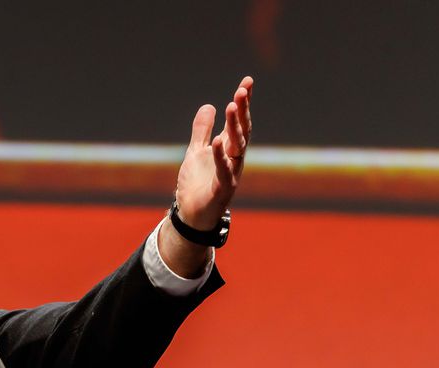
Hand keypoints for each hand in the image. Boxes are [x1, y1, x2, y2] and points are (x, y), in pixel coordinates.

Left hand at [174, 76, 253, 228]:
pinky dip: (220, 156)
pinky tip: (217, 141)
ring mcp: (230, 173)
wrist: (191, 214)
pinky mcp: (222, 188)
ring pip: (237, 147)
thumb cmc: (197, 184)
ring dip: (234, 127)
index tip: (247, 82)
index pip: (239, 121)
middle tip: (241, 90)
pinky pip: (224, 170)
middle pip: (242, 130)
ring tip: (231, 106)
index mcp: (229, 148)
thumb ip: (202, 130)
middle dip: (242, 110)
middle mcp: (234, 158)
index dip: (244, 102)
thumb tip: (208, 105)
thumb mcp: (195, 151)